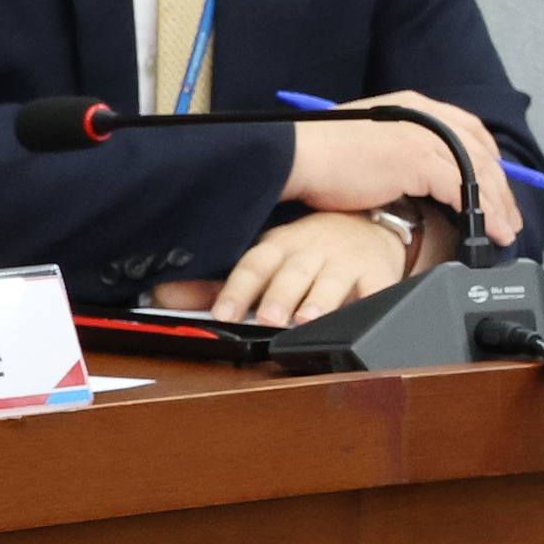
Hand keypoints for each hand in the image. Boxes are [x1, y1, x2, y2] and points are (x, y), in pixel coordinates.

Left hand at [199, 211, 418, 325]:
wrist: (369, 224)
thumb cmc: (309, 247)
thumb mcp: (266, 258)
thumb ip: (221, 284)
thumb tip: (164, 298)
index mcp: (278, 245)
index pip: (253, 265)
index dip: (236, 289)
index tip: (222, 314)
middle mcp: (310, 251)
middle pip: (292, 272)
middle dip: (278, 296)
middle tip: (266, 318)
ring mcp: (346, 261)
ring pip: (331, 281)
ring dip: (319, 300)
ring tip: (306, 318)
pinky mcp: (379, 273)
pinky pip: (377, 289)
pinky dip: (371, 302)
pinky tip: (363, 315)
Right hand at [282, 89, 524, 247]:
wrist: (295, 158)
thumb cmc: (317, 155)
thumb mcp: (366, 140)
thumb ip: (396, 148)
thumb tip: (413, 174)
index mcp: (410, 105)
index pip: (467, 129)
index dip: (488, 159)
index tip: (495, 186)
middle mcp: (423, 115)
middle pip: (481, 152)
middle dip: (502, 189)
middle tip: (509, 218)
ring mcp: (423, 136)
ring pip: (479, 173)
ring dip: (499, 206)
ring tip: (505, 233)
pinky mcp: (419, 161)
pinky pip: (465, 190)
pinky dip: (483, 213)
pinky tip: (487, 231)